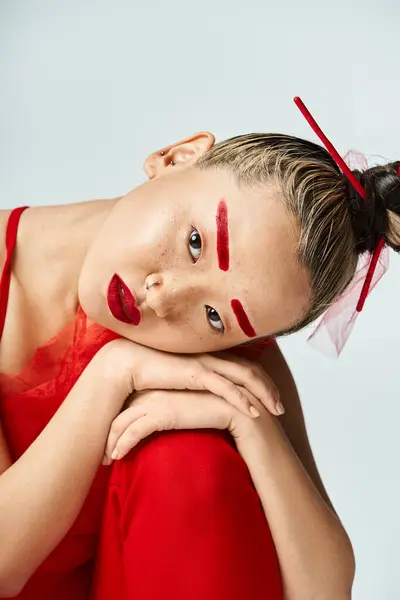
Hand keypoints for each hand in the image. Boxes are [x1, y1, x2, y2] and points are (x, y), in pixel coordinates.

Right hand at [99, 339, 281, 419]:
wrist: (127, 362)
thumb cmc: (149, 372)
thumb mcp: (178, 378)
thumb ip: (192, 383)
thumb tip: (200, 398)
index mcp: (209, 356)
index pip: (243, 366)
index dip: (261, 381)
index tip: (272, 396)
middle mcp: (211, 356)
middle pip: (251, 370)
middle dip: (269, 388)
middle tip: (281, 407)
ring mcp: (205, 362)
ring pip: (244, 377)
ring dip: (263, 393)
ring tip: (276, 411)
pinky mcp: (195, 372)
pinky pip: (225, 386)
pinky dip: (241, 398)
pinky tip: (252, 412)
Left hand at [102, 387, 258, 463]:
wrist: (232, 408)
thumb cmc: (212, 411)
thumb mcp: (185, 409)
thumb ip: (169, 410)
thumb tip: (156, 424)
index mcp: (156, 387)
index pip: (126, 405)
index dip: (116, 424)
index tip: (111, 443)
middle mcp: (153, 391)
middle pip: (120, 413)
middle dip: (108, 435)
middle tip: (103, 455)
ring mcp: (157, 400)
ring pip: (123, 423)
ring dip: (112, 444)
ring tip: (107, 461)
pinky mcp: (163, 412)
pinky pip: (135, 431)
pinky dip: (123, 445)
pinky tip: (118, 457)